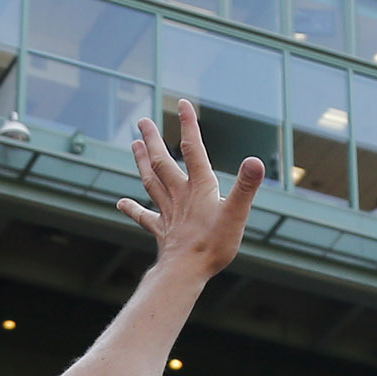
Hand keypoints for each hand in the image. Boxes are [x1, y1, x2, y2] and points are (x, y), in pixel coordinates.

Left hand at [120, 99, 262, 279]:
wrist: (186, 272)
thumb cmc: (214, 245)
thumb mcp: (237, 214)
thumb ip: (247, 187)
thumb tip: (256, 162)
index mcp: (200, 187)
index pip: (194, 150)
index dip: (189, 126)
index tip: (183, 104)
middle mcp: (180, 195)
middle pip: (162, 162)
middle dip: (153, 140)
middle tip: (142, 121)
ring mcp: (168, 213)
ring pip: (151, 182)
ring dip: (142, 162)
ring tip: (134, 145)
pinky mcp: (162, 231)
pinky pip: (145, 217)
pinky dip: (132, 209)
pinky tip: (120, 203)